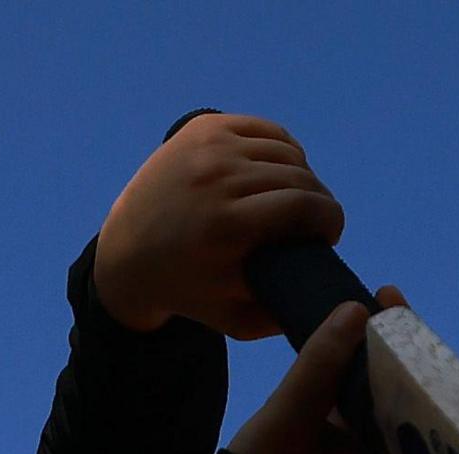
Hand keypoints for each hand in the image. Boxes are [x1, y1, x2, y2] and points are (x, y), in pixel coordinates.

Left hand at [92, 113, 347, 337]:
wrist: (127, 253)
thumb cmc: (189, 290)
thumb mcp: (235, 320)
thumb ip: (283, 316)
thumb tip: (328, 306)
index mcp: (228, 224)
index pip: (307, 206)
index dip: (331, 221)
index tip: (328, 236)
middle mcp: (218, 176)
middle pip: (301, 177)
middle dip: (318, 202)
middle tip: (311, 224)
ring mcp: (209, 146)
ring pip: (287, 151)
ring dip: (301, 177)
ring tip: (293, 200)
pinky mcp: (202, 127)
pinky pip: (266, 131)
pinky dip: (280, 150)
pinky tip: (275, 173)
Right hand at [229, 294, 425, 453]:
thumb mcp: (294, 414)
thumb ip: (325, 361)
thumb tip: (355, 309)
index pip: (427, 404)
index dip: (412, 350)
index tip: (393, 305)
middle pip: (411, 410)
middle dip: (396, 360)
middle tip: (381, 309)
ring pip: (388, 420)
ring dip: (377, 378)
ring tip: (367, 323)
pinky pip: (370, 436)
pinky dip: (361, 404)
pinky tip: (350, 363)